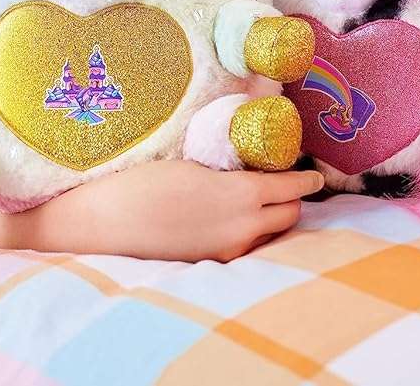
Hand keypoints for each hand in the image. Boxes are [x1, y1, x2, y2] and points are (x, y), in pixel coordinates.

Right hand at [10, 159, 323, 261]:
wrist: (106, 221)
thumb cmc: (142, 182)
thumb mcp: (191, 162)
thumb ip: (227, 168)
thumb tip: (246, 160)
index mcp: (241, 195)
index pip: (290, 189)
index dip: (304, 180)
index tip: (313, 173)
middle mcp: (242, 227)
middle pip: (289, 216)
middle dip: (293, 199)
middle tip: (286, 180)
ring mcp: (226, 248)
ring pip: (268, 234)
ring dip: (272, 217)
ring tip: (260, 198)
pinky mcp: (209, 259)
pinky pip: (245, 245)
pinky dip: (250, 231)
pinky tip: (232, 217)